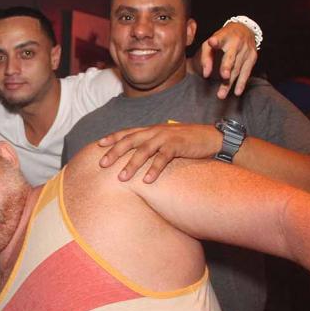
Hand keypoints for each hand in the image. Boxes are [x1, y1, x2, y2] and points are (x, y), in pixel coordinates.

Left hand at [98, 123, 221, 182]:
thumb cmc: (186, 142)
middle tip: (102, 164)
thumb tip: (136, 156)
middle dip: (114, 152)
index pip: (127, 132)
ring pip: (143, 150)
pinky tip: (147, 180)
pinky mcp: (177, 146)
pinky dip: (154, 169)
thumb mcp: (165, 141)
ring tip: (121, 178)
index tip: (98, 144)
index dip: (112, 137)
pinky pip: (162, 158)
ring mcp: (166, 138)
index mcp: (151, 130)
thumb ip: (151, 145)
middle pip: (130, 140)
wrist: (211, 138)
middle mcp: (155, 131)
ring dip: (131, 165)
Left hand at [195, 21, 257, 98]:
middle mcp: (236, 42)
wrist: (244, 29)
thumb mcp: (211, 43)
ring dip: (229, 83)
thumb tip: (205, 74)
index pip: (219, 39)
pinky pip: (247, 72)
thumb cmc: (222, 39)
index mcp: (223, 36)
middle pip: (230, 57)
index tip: (212, 42)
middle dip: (227, 66)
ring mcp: (246, 50)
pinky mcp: (252, 57)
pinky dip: (241, 83)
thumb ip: (205, 57)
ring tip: (221, 95)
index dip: (215, 41)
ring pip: (236, 68)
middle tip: (223, 76)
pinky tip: (237, 92)